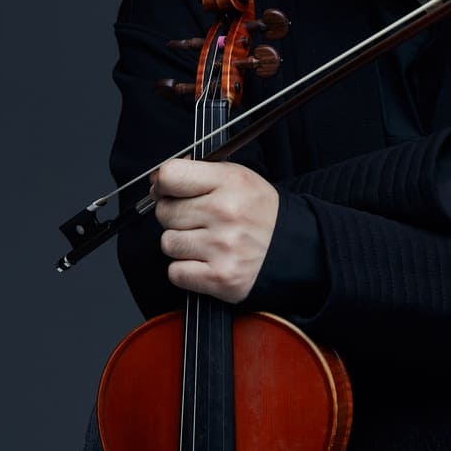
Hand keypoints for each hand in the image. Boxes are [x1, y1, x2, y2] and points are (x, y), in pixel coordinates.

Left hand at [151, 159, 278, 302]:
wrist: (293, 248)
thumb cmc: (259, 213)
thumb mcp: (237, 178)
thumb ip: (197, 173)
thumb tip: (157, 180)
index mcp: (230, 181)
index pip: (171, 176)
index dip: (164, 185)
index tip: (170, 192)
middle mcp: (226, 212)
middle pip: (165, 212)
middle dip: (176, 217)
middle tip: (200, 220)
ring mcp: (223, 246)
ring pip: (168, 243)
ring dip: (182, 245)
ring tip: (207, 242)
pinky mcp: (220, 277)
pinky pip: (175, 272)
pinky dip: (186, 270)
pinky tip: (207, 261)